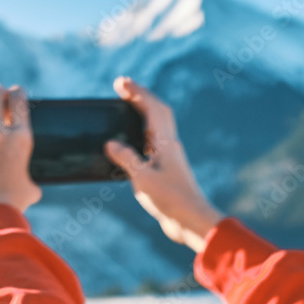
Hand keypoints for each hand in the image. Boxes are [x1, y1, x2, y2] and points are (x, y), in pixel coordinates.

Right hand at [105, 77, 223, 252]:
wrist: (192, 221)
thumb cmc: (171, 200)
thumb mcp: (143, 180)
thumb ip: (126, 160)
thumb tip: (111, 143)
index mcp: (165, 143)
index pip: (152, 108)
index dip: (137, 92)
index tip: (120, 83)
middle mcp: (169, 145)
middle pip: (157, 111)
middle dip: (140, 96)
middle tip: (121, 88)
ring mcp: (169, 156)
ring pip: (157, 125)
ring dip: (142, 111)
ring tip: (125, 106)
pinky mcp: (167, 169)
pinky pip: (154, 141)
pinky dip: (142, 131)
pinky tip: (132, 140)